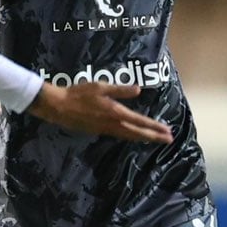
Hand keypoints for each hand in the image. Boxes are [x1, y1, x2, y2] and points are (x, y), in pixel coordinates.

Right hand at [28, 82, 172, 143]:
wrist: (58, 106)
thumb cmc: (78, 93)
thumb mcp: (100, 86)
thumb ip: (120, 90)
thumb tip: (138, 90)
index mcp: (114, 112)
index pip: (139, 121)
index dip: (154, 126)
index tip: (167, 131)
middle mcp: (112, 124)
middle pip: (137, 133)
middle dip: (153, 136)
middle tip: (168, 139)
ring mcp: (104, 130)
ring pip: (128, 136)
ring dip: (143, 137)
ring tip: (155, 138)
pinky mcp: (97, 131)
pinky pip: (119, 136)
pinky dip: (131, 136)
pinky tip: (133, 135)